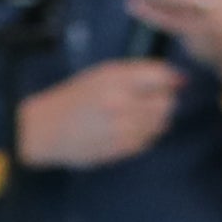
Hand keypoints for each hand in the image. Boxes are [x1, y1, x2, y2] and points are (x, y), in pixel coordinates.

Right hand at [14, 56, 185, 168]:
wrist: (45, 129)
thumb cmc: (73, 99)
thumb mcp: (100, 76)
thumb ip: (137, 74)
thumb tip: (176, 77)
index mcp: (114, 78)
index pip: (161, 76)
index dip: (172, 79)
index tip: (175, 82)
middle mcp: (120, 101)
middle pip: (167, 102)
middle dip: (165, 101)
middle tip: (152, 101)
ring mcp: (123, 126)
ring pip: (161, 123)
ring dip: (156, 120)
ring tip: (135, 116)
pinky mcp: (123, 147)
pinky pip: (149, 141)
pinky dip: (145, 135)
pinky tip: (128, 130)